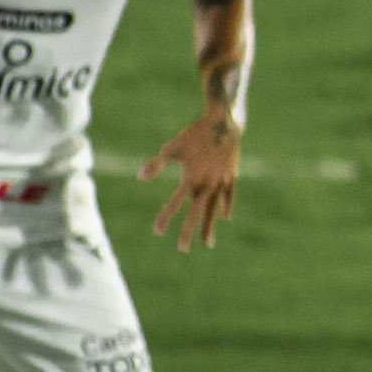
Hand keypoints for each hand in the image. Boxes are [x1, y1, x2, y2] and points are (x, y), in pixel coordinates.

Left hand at [141, 109, 241, 250]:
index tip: (158, 231)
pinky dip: (226, 207)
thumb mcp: (172, 147)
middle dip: (189, 231)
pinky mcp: (231, 176)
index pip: (176, 203)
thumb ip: (156, 164)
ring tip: (207, 243)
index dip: (166, 217)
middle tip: (183, 248)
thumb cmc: (193, 134)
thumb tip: (139, 177)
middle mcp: (207, 184)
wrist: (222, 123)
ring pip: (214, 209)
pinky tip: (224, 218)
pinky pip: (229, 196)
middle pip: (197, 212)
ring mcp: (221, 181)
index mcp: (191, 178)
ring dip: (209, 226)